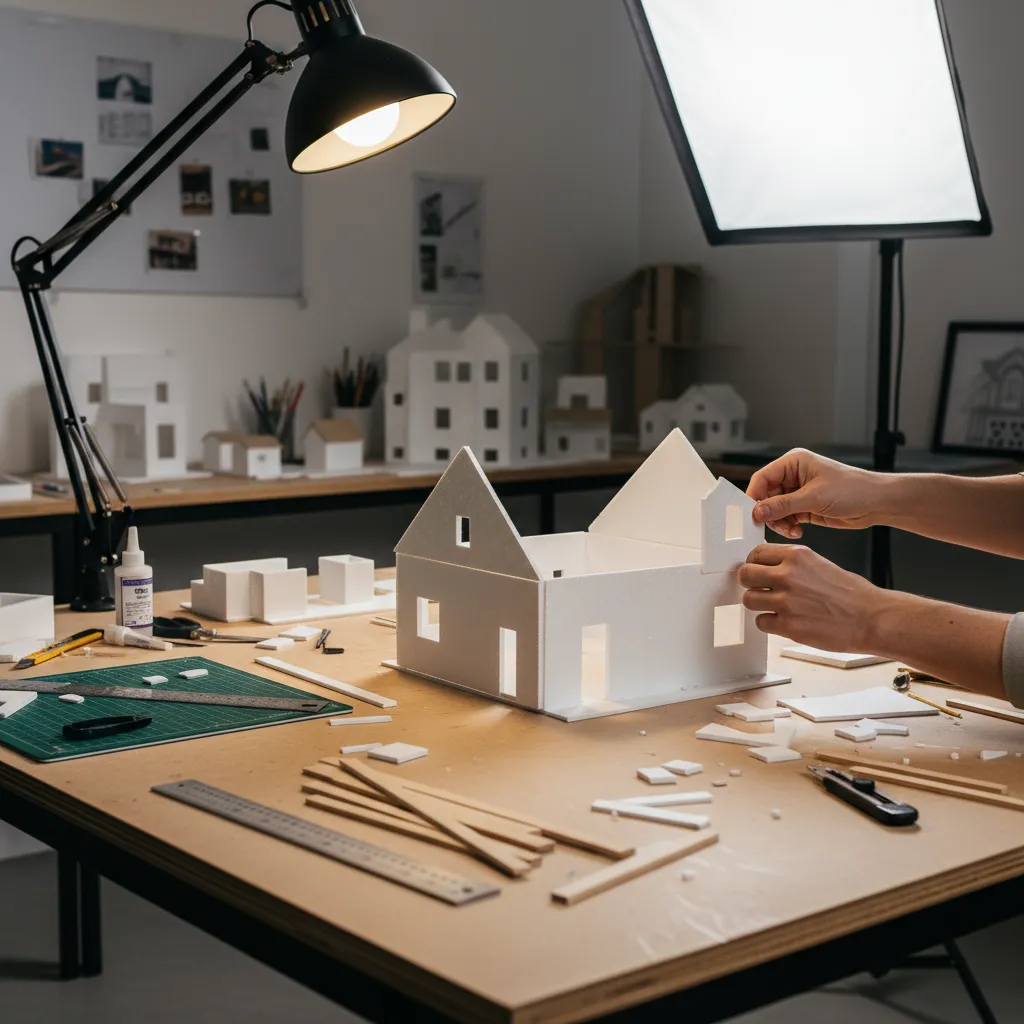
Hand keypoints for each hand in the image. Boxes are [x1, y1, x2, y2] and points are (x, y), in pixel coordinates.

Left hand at [739, 544, 884, 652]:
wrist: (872, 618)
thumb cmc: (852, 594)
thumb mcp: (820, 564)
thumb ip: (793, 563)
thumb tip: (770, 565)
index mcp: (798, 556)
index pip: (756, 553)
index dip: (754, 563)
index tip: (756, 570)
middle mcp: (789, 575)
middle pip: (746, 575)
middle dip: (750, 583)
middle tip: (759, 589)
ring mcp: (787, 601)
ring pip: (749, 599)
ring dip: (759, 605)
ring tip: (775, 608)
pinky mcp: (788, 626)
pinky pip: (761, 622)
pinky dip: (769, 624)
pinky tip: (784, 622)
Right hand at [746, 449, 882, 539]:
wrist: (876, 503)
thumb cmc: (853, 489)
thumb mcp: (814, 497)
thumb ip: (783, 505)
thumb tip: (758, 511)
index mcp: (794, 462)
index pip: (763, 478)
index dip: (755, 495)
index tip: (752, 513)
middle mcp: (794, 476)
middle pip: (767, 496)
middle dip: (769, 513)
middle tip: (774, 525)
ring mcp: (799, 492)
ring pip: (775, 509)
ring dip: (779, 522)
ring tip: (791, 529)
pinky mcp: (805, 507)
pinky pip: (786, 517)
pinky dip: (788, 526)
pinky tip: (798, 530)